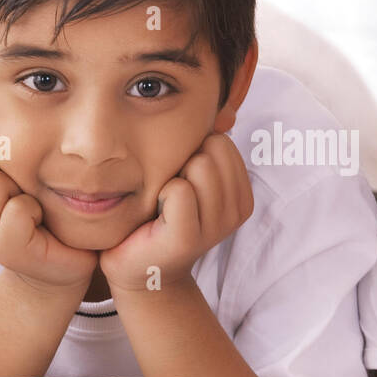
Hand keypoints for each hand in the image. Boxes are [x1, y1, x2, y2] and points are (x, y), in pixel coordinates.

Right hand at [0, 133, 98, 293]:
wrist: (64, 260)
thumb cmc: (41, 209)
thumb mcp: (14, 169)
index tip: (9, 169)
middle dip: (7, 167)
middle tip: (24, 190)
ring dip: (22, 190)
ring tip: (33, 207)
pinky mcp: (7, 252)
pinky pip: (17, 211)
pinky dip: (35, 209)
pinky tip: (41, 222)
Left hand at [99, 133, 253, 293]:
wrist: (136, 266)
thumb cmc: (157, 214)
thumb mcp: (188, 176)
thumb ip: (204, 148)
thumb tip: (216, 110)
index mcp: (241, 195)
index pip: (223, 140)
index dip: (193, 151)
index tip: (182, 181)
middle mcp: (236, 212)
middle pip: (213, 148)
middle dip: (184, 161)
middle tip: (170, 194)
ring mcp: (215, 228)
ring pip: (199, 165)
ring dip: (171, 178)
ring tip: (164, 205)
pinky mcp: (189, 238)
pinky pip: (178, 190)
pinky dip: (160, 195)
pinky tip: (155, 217)